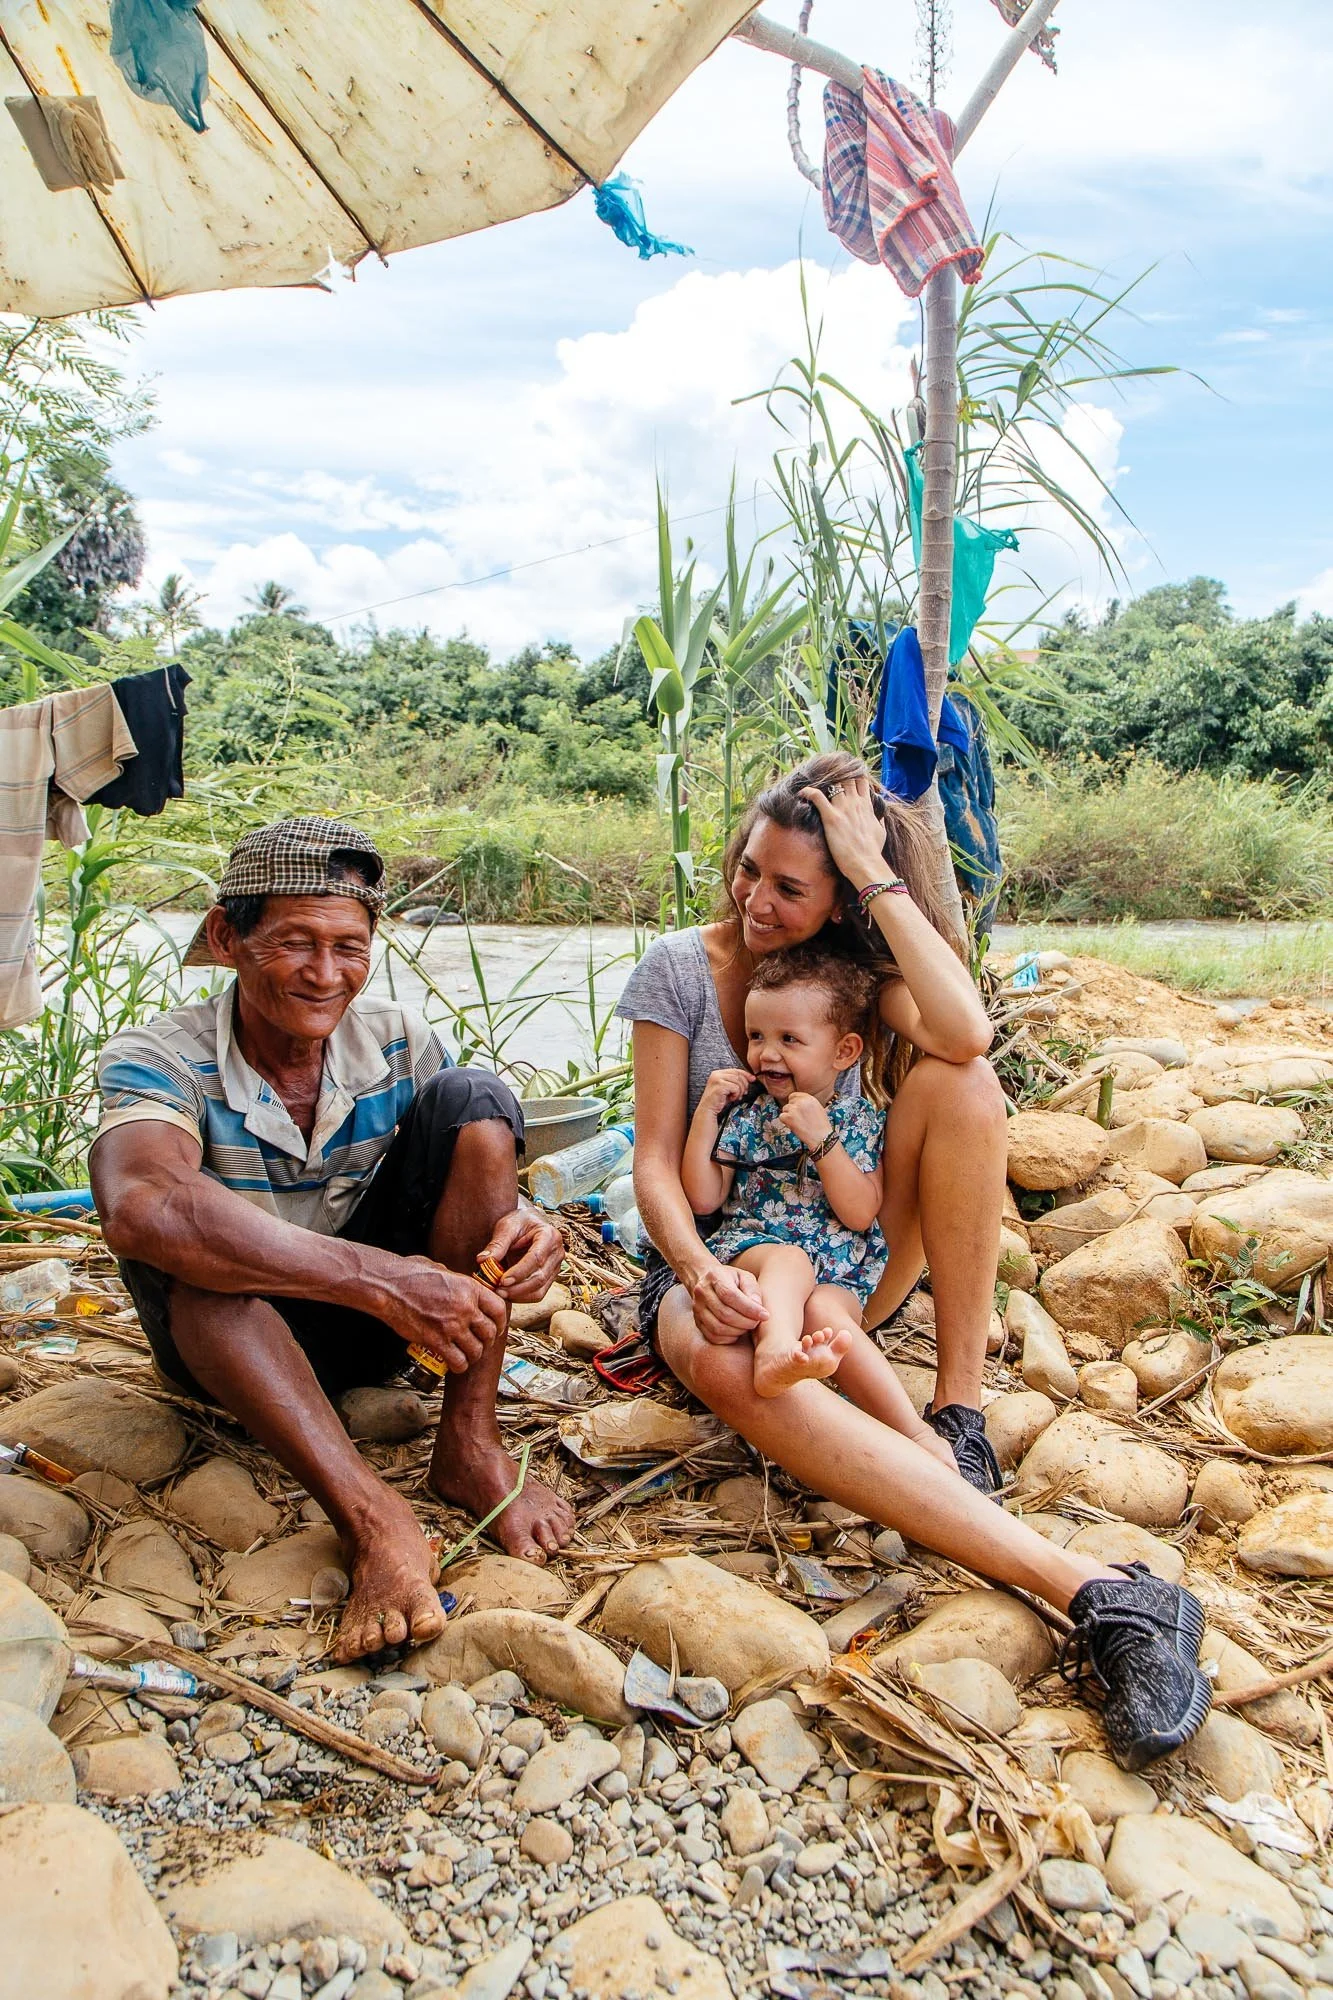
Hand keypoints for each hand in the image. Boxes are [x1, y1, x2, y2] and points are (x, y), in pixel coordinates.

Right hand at [381, 1258, 507, 1371]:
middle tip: (481, 1344)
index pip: (499, 1310)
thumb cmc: (410, 1275)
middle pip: (490, 1333)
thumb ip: (455, 1279)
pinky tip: (455, 1364)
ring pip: (476, 1350)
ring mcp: (452, 1326)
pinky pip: (458, 1361)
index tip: (496, 1327)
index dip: (501, 1322)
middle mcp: (465, 1308)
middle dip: (487, 1341)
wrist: (388, 1287)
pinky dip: (459, 1366)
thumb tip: (459, 1284)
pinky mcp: (436, 1341)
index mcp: (470, 1288)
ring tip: (467, 1355)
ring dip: (473, 1356)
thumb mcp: (441, 1269)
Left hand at [481, 1206, 563, 1302]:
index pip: (536, 1258)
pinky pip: (538, 1293)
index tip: (502, 1281)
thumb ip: (497, 1244)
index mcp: (549, 1235)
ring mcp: (556, 1267)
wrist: (530, 1222)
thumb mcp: (506, 1226)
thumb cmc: (519, 1222)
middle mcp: (557, 1252)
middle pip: (539, 1277)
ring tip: (500, 1293)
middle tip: (497, 1290)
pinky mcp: (550, 1277)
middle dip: (517, 1288)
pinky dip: (522, 1297)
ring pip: (540, 1290)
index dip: (519, 1272)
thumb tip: (482, 1260)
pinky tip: (507, 1294)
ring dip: (519, 1296)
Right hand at [689, 1257, 765, 1343]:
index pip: (730, 1295)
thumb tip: (758, 1308)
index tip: (765, 1315)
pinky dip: (729, 1338)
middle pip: (724, 1314)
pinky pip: (713, 1337)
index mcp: (715, 1277)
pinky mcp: (697, 1322)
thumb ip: (752, 1289)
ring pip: (718, 1328)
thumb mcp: (745, 1276)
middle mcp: (702, 1293)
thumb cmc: (730, 1279)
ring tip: (748, 1325)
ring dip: (738, 1331)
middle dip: (746, 1322)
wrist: (705, 1280)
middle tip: (758, 1321)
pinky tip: (737, 1331)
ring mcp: (697, 1309)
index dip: (749, 1308)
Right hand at [700, 1067, 753, 1117]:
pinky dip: (736, 1094)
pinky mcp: (720, 1086)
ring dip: (739, 1091)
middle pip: (738, 1075)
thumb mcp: (728, 1089)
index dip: (746, 1074)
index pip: (735, 1070)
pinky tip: (731, 1098)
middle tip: (743, 1093)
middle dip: (744, 1085)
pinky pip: (735, 1088)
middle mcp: (717, 1074)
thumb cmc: (718, 1101)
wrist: (708, 1109)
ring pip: (738, 1081)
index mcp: (718, 1073)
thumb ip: (736, 1082)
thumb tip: (751, 1078)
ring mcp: (717, 1079)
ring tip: (735, 1097)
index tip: (752, 1079)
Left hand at [778, 1092, 833, 1149]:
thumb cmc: (821, 1126)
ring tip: (798, 1123)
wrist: (822, 1137)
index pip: (794, 1095)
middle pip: (789, 1102)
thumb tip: (796, 1102)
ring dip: (789, 1116)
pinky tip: (794, 1126)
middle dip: (792, 1110)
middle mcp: (801, 1101)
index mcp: (809, 1098)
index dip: (794, 1103)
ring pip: (785, 1109)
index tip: (795, 1109)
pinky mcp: (789, 1117)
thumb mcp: (817, 1108)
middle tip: (798, 1119)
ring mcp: (794, 1109)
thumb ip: (807, 1103)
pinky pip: (781, 1117)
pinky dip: (785, 1122)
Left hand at [799, 773, 891, 887]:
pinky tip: (802, 794)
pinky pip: (817, 796)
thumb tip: (879, 816)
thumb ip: (879, 820)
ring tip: (814, 789)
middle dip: (836, 778)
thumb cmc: (873, 851)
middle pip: (846, 778)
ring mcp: (843, 808)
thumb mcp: (881, 832)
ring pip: (833, 783)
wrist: (866, 864)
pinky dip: (808, 792)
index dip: (851, 777)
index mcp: (866, 805)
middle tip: (826, 784)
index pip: (860, 780)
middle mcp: (855, 803)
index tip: (843, 781)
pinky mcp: (831, 817)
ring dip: (823, 784)